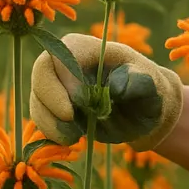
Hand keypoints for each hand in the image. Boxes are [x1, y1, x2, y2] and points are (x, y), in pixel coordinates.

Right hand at [28, 32, 182, 150]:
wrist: (143, 113)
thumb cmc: (149, 93)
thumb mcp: (151, 86)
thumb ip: (138, 81)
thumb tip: (115, 85)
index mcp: (94, 48)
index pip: (68, 50)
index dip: (68, 74)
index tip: (82, 100)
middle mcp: (70, 61)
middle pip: (43, 68)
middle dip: (50, 95)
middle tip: (70, 118)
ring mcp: (59, 83)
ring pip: (37, 94)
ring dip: (49, 119)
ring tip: (74, 137)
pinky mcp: (54, 105)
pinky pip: (39, 114)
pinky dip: (49, 130)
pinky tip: (70, 140)